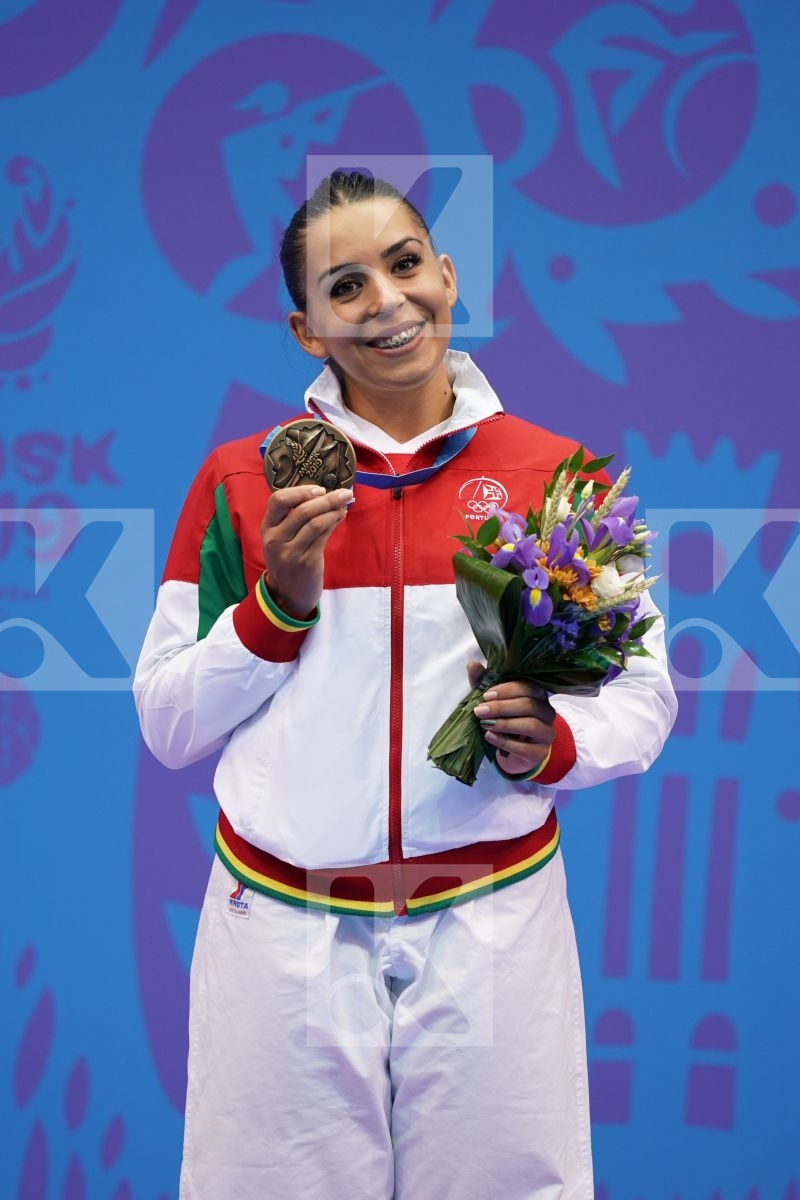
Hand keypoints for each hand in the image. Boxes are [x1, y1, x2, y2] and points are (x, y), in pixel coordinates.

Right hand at [260, 484, 351, 618]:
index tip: (319, 489)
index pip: (278, 500)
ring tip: (345, 504)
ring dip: (334, 510)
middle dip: (327, 499)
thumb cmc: (287, 559)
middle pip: (302, 510)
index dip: (300, 491)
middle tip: (344, 493)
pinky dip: (334, 522)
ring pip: (315, 523)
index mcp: (267, 528)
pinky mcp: (307, 562)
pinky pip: (323, 536)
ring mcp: (290, 552)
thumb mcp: (280, 538)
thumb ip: (292, 518)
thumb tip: (322, 493)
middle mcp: (275, 539)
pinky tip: (340, 516)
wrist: (287, 594)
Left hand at [466, 660, 555, 776]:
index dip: (507, 690)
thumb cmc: (505, 719)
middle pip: (529, 706)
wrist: (513, 752)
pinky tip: (490, 737)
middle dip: (502, 707)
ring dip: (505, 724)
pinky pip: (525, 748)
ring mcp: (546, 733)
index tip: (486, 695)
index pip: (528, 687)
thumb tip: (472, 664)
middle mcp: (547, 712)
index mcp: (538, 695)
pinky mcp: (540, 753)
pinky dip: (505, 742)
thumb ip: (483, 682)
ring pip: (531, 725)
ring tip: (485, 724)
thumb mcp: (492, 700)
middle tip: (480, 711)